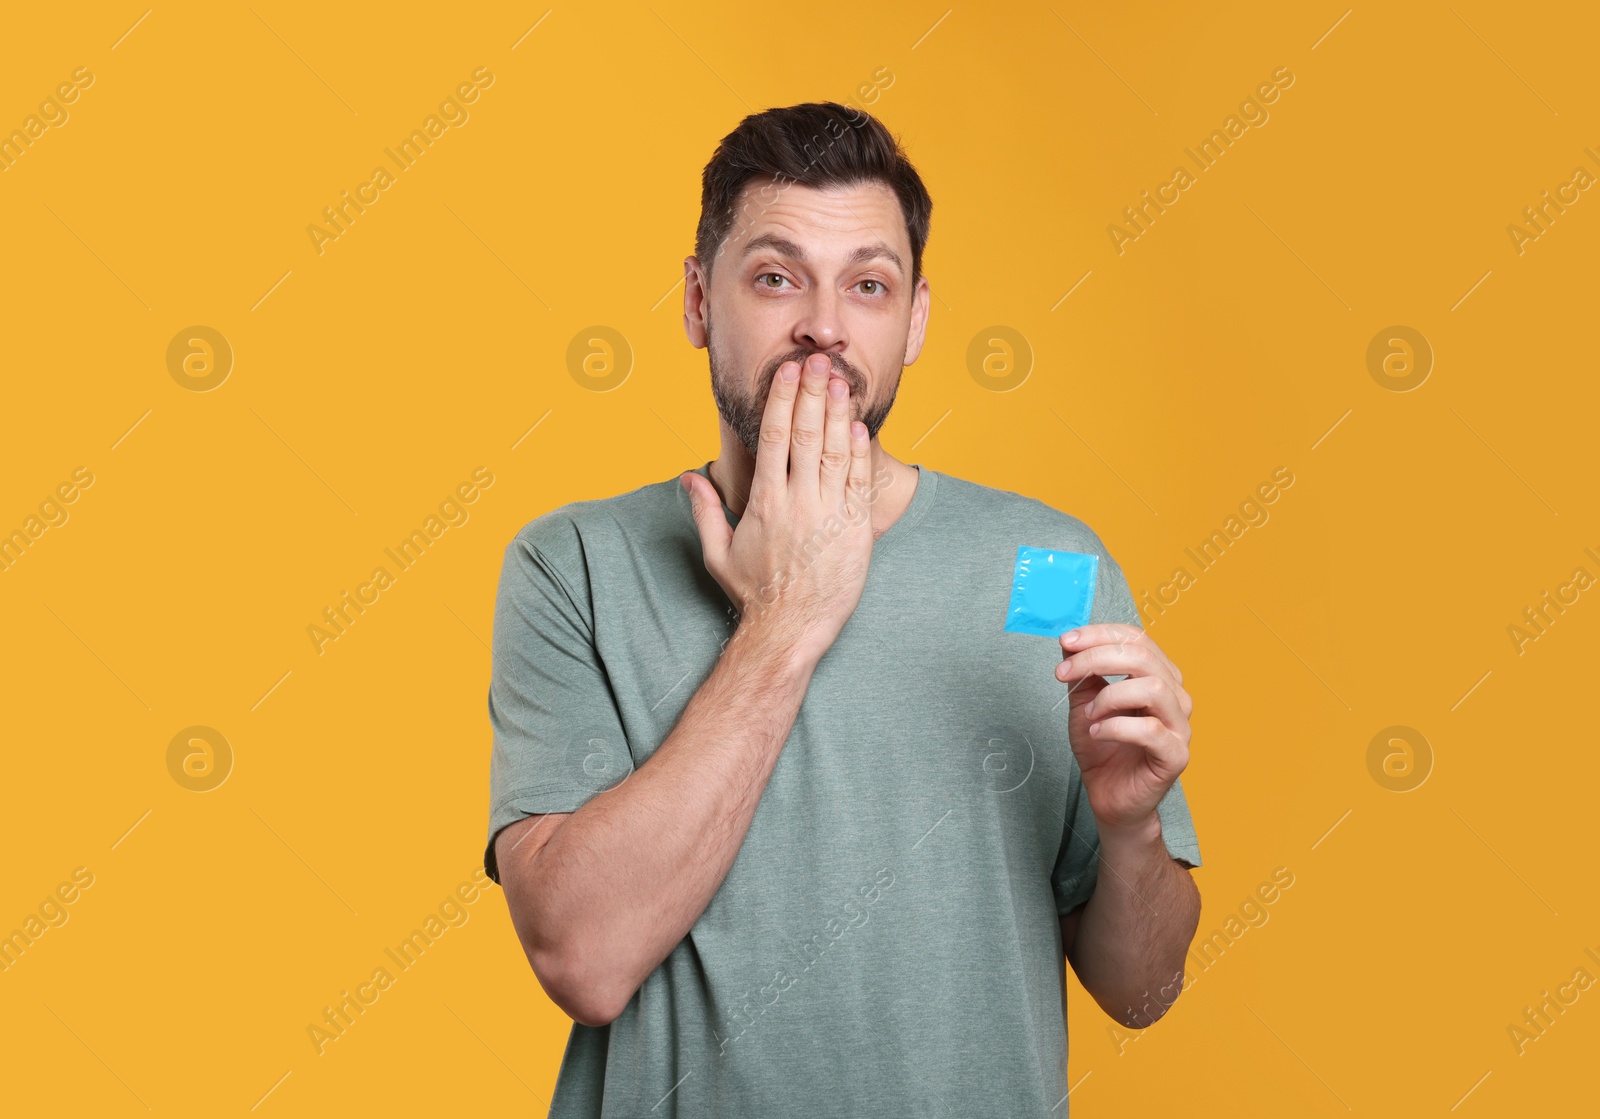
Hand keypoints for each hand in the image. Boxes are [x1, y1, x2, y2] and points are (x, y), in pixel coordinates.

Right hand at [681, 353, 875, 665]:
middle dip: (811, 393)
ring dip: (838, 413)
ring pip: (836, 452)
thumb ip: (705, 511)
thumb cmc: (755, 592)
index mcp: (765, 502)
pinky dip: (860, 452)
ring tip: (840, 381)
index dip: (781, 399)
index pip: (773, 438)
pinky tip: (858, 426)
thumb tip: (689, 476)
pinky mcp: (855, 530)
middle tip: (817, 360)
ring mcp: (829, 515)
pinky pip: (859, 482)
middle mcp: (797, 503)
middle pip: (806, 434)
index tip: (786, 371)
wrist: (791, 629)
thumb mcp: (718, 553)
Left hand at [1056, 624, 1192, 839]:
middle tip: (1064, 672)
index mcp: (1159, 676)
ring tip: (1088, 713)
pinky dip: (1116, 727)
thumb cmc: (1103, 748)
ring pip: (1153, 688)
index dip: (1100, 634)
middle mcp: (1176, 697)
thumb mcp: (1084, 702)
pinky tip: (1097, 732)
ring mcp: (1180, 726)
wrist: (1109, 796)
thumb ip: (1081, 672)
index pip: (1137, 639)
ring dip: (1110, 695)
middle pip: (1143, 657)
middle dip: (1097, 658)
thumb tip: (1068, 639)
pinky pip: (1150, 730)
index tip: (1066, 640)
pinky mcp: (1176, 755)